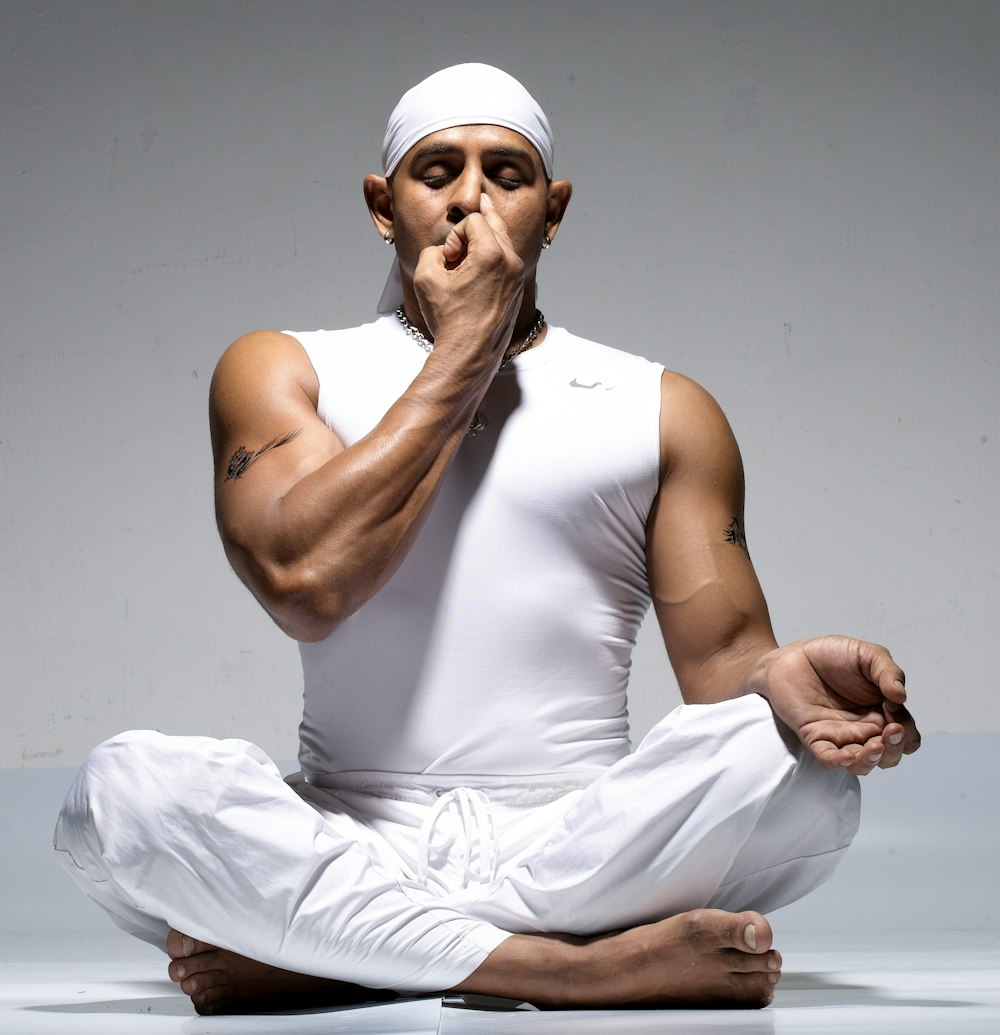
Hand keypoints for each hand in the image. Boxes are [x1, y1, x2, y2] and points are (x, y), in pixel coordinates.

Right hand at [412, 194, 524, 360]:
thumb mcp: (425, 276)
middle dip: (472, 230)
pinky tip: (474, 277)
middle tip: (459, 239)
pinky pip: (505, 262)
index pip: (474, 219)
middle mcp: (512, 262)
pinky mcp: (517, 290)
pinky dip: (489, 262)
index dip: (454, 235)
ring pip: (501, 242)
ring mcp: (517, 277)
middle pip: (494, 223)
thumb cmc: (449, 320)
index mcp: (493, 254)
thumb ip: (433, 250)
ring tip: (464, 262)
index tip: (448, 259)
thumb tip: (445, 251)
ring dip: (481, 245)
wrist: (468, 355)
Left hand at [757, 636, 920, 775]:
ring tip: (874, 746)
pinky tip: (847, 755)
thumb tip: (901, 696)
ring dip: (872, 760)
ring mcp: (840, 735)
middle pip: (890, 756)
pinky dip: (839, 762)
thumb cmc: (831, 655)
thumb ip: (888, 671)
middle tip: (890, 729)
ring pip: (862, 764)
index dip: (907, 730)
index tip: (892, 705)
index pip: (907, 737)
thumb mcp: (867, 655)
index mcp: (883, 713)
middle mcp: (864, 729)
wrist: (792, 655)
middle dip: (895, 749)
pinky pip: (828, 758)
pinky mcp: (814, 736)